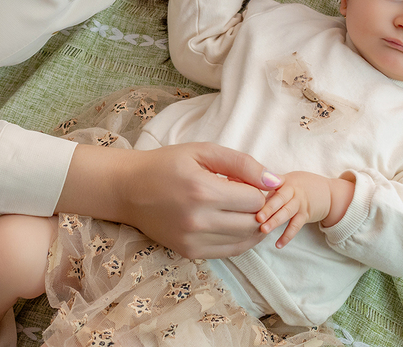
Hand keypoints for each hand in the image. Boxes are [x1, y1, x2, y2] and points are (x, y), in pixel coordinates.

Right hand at [92, 142, 280, 258]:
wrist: (128, 189)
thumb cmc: (166, 164)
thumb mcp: (203, 151)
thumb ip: (242, 164)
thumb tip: (274, 181)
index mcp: (203, 191)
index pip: (255, 200)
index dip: (258, 189)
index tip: (247, 181)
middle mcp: (199, 221)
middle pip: (254, 223)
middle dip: (258, 209)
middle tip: (246, 195)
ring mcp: (193, 240)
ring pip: (245, 241)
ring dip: (251, 225)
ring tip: (239, 208)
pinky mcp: (189, 252)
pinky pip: (230, 251)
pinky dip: (239, 238)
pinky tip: (233, 223)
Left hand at [256, 171, 349, 248]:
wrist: (328, 193)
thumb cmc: (302, 186)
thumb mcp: (289, 179)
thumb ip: (271, 186)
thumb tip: (250, 193)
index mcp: (286, 181)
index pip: (274, 183)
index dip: (263, 187)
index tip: (252, 195)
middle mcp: (293, 191)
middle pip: (280, 199)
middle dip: (268, 208)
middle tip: (257, 217)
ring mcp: (300, 204)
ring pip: (287, 213)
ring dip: (275, 221)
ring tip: (264, 230)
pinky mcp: (306, 215)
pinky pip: (296, 226)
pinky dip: (287, 236)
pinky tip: (278, 244)